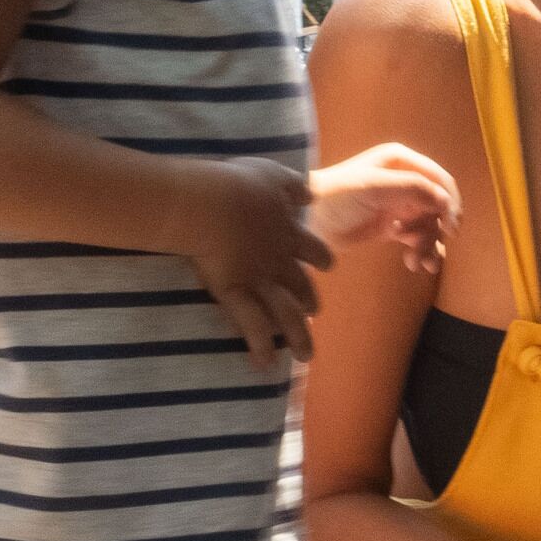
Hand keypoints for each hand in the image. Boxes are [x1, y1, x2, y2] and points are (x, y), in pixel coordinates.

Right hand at [179, 158, 331, 367]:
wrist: (212, 204)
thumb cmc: (238, 184)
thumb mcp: (273, 175)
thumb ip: (293, 186)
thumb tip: (309, 193)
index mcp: (288, 232)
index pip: (313, 249)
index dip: (321, 258)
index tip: (328, 265)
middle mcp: (279, 261)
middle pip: (302, 286)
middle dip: (310, 300)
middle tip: (315, 311)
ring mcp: (259, 281)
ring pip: (286, 315)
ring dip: (298, 336)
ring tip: (306, 355)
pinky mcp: (235, 294)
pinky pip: (251, 326)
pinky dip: (260, 347)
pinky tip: (265, 365)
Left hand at [309, 142, 458, 276]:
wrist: (308, 221)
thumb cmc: (339, 196)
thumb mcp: (376, 187)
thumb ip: (413, 189)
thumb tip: (446, 202)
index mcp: (402, 162)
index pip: (440, 180)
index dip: (450, 203)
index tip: (451, 227)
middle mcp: (404, 180)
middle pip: (437, 207)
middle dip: (435, 230)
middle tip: (425, 251)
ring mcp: (399, 204)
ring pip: (429, 225)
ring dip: (428, 245)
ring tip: (419, 264)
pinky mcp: (392, 226)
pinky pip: (417, 238)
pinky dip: (421, 251)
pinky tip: (415, 265)